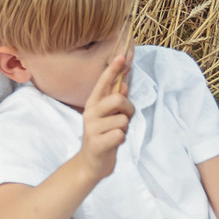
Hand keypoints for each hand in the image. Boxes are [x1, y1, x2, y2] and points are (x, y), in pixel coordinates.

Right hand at [76, 49, 133, 180]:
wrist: (92, 163)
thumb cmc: (104, 135)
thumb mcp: (110, 116)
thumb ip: (115, 100)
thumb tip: (124, 84)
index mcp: (93, 103)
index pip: (104, 82)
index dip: (113, 69)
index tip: (122, 56)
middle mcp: (90, 113)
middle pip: (118, 99)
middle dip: (128, 109)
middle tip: (125, 119)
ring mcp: (92, 128)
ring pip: (122, 120)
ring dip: (125, 128)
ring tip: (116, 134)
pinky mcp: (97, 143)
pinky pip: (119, 135)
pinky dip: (121, 139)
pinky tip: (113, 143)